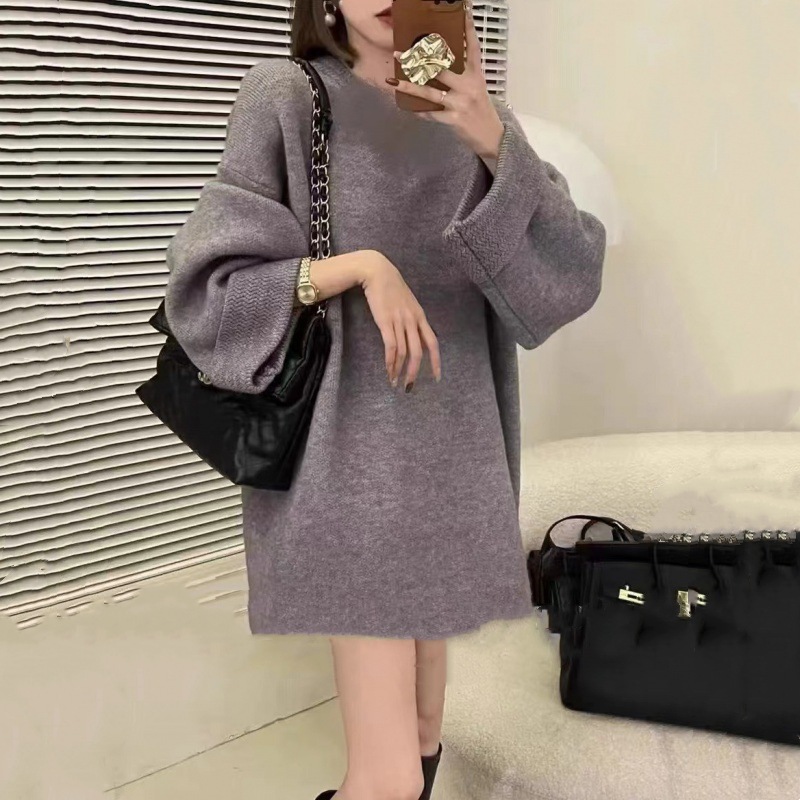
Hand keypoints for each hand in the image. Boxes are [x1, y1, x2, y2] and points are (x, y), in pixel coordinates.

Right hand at [358, 251, 441, 389]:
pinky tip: (388, 370)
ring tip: (395, 382)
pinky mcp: (385, 322)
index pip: (433, 343)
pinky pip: (391, 347)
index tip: (436, 377)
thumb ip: (412, 319)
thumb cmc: (390, 287)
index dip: (436, 362)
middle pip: (418, 352)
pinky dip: (390, 361)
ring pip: (404, 353)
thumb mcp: (407, 303)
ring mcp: (400, 321)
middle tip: (410, 387)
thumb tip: (414, 336)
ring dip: (399, 370)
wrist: (377, 272)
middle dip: (415, 372)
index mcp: (420, 316)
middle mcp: (413, 320)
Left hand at [390, 9, 504, 161]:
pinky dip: (420, 112)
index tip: (464, 11)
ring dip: (410, 86)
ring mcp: (460, 102)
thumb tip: (438, 66)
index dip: (467, 29)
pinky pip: (432, 114)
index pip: (472, 47)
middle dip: (419, 61)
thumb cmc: (480, 109)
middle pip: (441, 68)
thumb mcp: (476, 87)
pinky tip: (408, 109)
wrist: (491, 135)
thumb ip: (461, 75)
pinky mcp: (454, 119)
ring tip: (393, 81)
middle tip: (400, 54)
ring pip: (430, 92)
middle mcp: (468, 85)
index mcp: (475, 74)